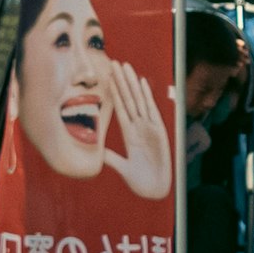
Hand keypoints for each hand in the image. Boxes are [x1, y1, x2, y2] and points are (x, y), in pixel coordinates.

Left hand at [103, 64, 171, 199]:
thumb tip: (96, 151)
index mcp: (130, 134)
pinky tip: (141, 83)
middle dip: (122, 81)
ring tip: (125, 67)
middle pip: (129, 99)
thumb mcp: (120, 167)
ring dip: (131, 83)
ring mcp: (149, 127)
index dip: (115, 93)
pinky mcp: (158, 130)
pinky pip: (150, 110)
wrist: (155, 189)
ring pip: (137, 100)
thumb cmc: (140, 180)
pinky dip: (145, 96)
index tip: (109, 77)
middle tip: (115, 62)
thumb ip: (110, 157)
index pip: (120, 108)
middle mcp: (139, 126)